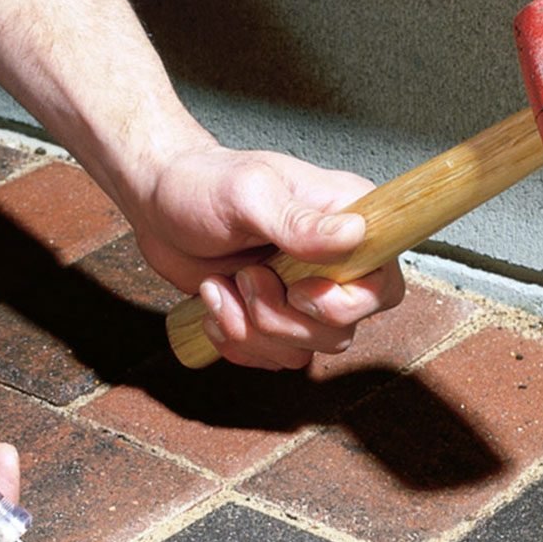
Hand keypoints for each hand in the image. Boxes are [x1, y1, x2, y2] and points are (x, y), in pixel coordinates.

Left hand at [122, 142, 405, 369]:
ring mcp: (303, 297)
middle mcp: (334, 266)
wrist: (158, 202)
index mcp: (347, 222)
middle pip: (340, 332)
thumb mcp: (248, 193)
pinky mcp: (273, 320)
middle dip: (282, 319)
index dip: (347, 304)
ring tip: (221, 286)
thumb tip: (353, 234)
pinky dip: (235, 340)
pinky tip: (215, 302)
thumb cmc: (203, 183)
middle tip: (247, 278)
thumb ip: (298, 222)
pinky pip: (270, 358)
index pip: (384, 286)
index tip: (299, 288)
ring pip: (302, 352)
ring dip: (251, 329)